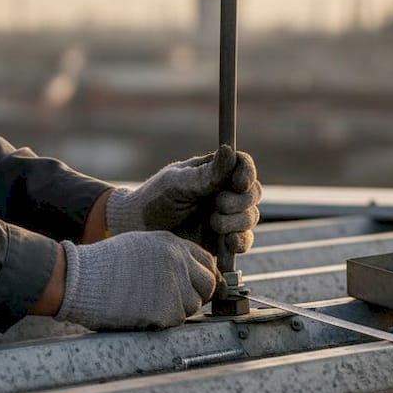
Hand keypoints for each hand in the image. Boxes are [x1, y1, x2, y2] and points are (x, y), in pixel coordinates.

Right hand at [55, 231, 217, 329]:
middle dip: (196, 294)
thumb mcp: (140, 246)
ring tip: (149, 304)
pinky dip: (163, 321)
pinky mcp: (167, 309)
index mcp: (172, 244)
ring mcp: (175, 285)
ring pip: (193, 305)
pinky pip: (177, 320)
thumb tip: (189, 273)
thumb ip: (167, 256)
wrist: (80, 280)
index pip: (207, 261)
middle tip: (176, 302)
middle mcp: (179, 261)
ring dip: (177, 309)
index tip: (196, 286)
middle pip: (208, 284)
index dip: (202, 276)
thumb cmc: (103, 266)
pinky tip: (142, 313)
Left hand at [105, 145, 260, 254]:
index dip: (247, 173)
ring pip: (250, 217)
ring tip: (213, 224)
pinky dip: (240, 242)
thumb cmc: (153, 201)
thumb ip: (205, 174)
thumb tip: (229, 150)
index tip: (238, 184)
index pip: (243, 166)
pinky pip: (244, 241)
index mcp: (214, 172)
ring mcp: (226, 217)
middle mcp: (224, 193)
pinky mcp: (223, 242)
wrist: (139, 234)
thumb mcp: (176, 184)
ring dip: (237, 221)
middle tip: (217, 207)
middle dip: (239, 201)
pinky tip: (228, 243)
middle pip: (252, 193)